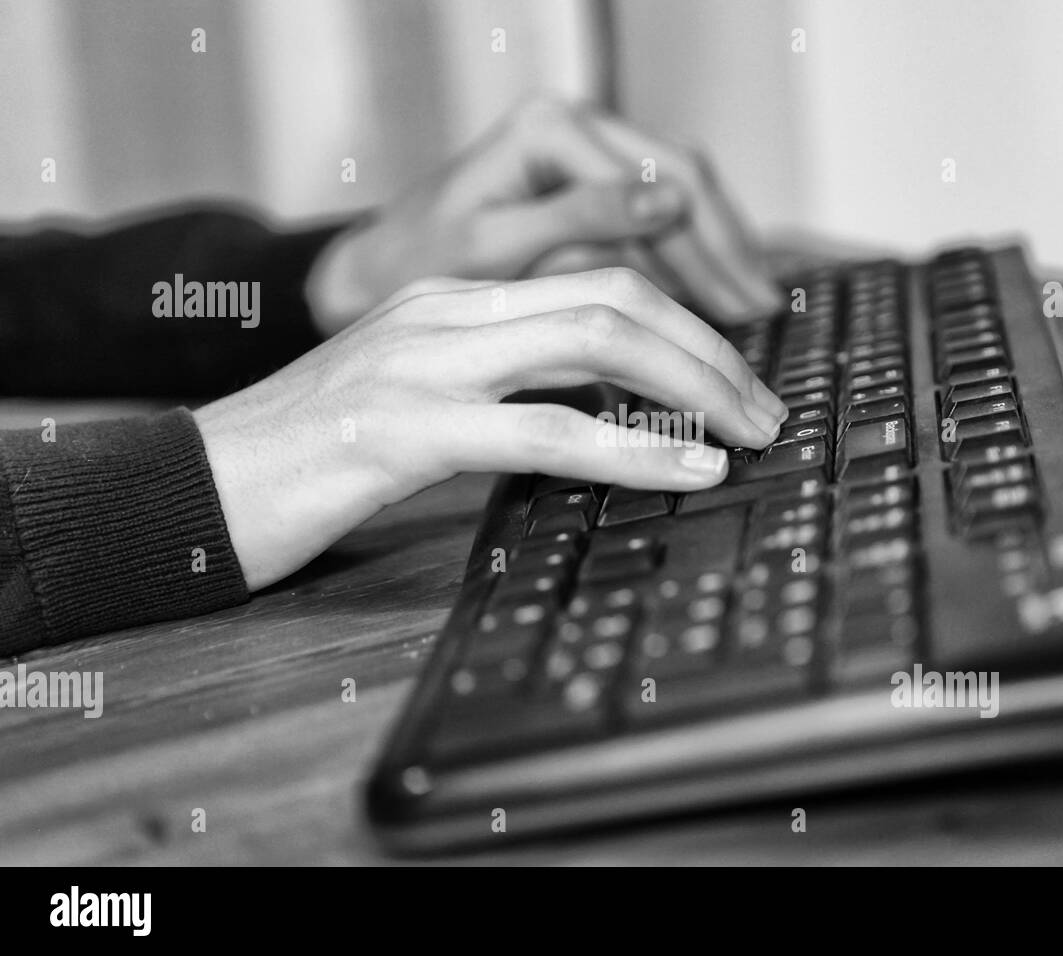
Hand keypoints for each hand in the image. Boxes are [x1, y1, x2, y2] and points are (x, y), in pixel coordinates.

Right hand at [197, 268, 787, 590]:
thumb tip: (598, 431)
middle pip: (613, 297)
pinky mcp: (403, 429)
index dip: (684, 327)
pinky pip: (544, 429)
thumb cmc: (301, 461)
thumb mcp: (413, 412)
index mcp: (450, 304)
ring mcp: (422, 363)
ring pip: (593, 341)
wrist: (189, 490)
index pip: (595, 285)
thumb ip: (496, 401)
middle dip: (709, 349)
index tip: (736, 379)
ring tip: (751, 431)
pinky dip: (631, 448)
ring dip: (693, 385)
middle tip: (766, 407)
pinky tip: (688, 468)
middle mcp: (443, 315)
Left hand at [305, 97, 780, 334]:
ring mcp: (585, 150)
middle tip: (762, 313)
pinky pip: (660, 210)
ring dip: (723, 251)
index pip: (657, 189)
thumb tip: (667, 202)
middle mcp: (576, 126)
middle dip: (730, 254)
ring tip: (758, 308)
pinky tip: (719, 289)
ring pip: (681, 192)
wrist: (372, 265)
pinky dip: (695, 252)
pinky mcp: (586, 182)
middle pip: (683, 181)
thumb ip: (578, 219)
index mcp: (551, 132)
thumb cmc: (414, 260)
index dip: (708, 256)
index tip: (741, 312)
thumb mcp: (490, 246)